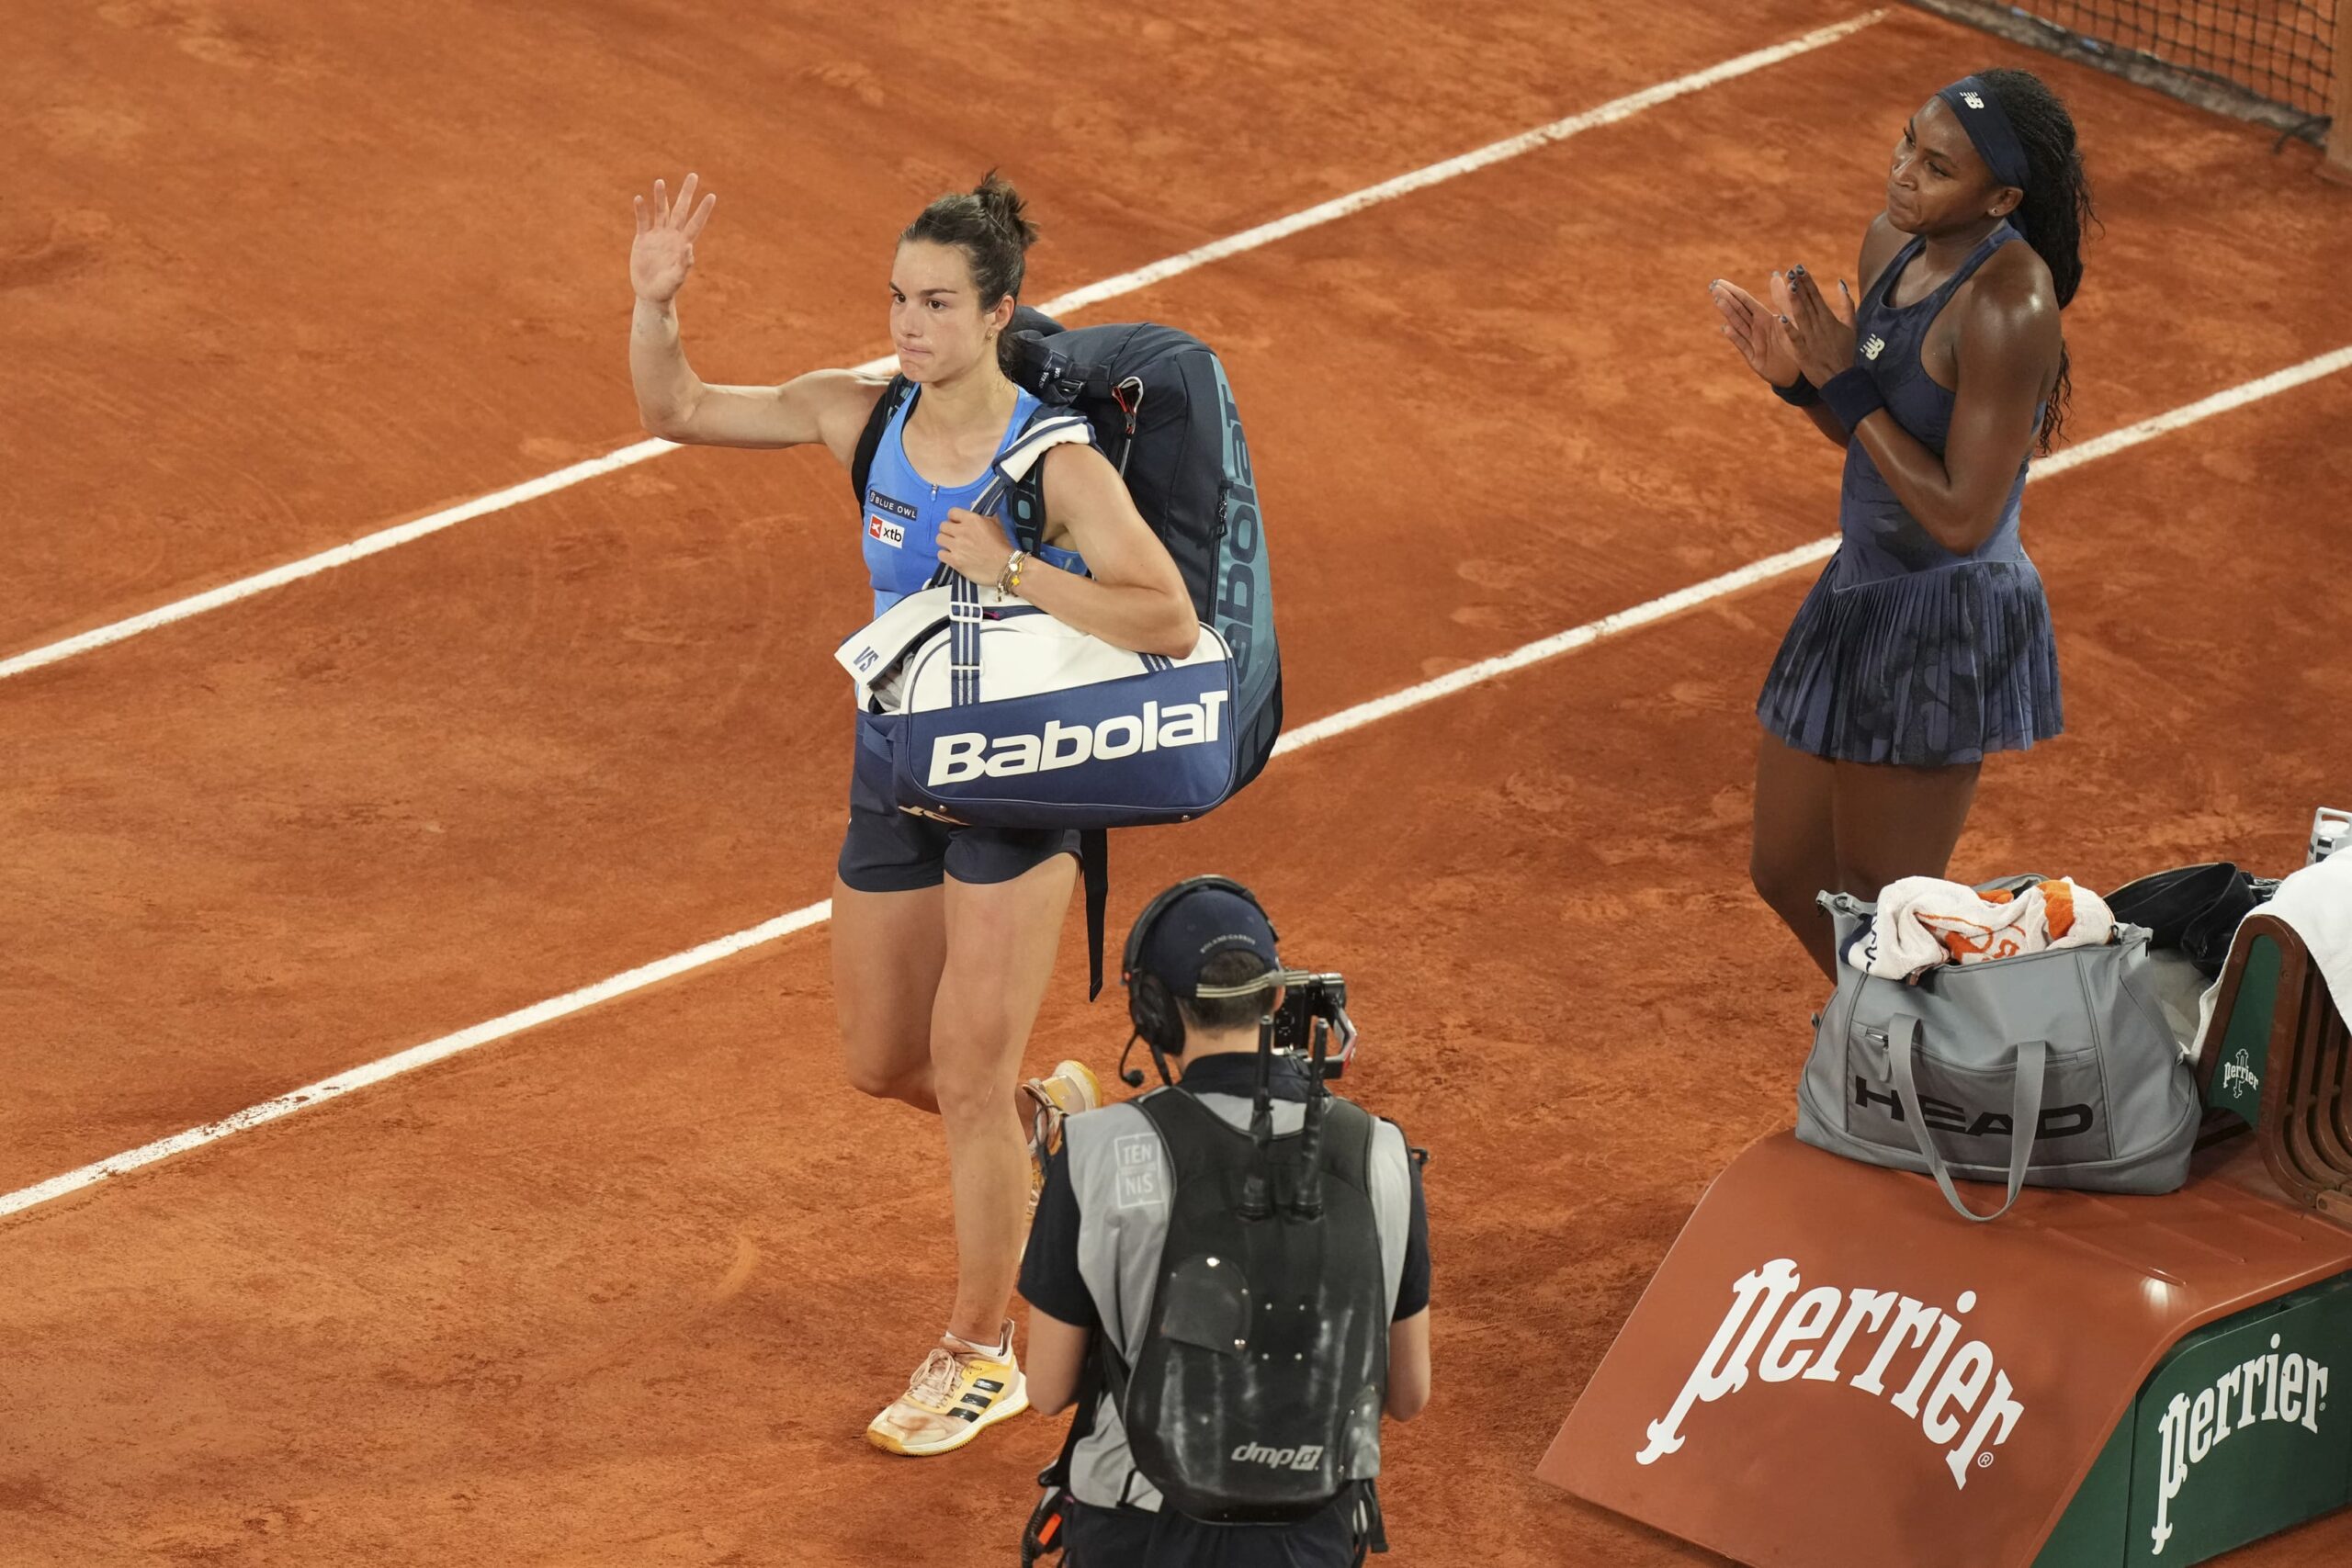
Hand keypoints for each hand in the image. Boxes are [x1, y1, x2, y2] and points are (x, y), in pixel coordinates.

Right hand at [631, 173, 716, 303]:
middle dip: (687, 193)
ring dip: (661, 197)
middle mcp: (672, 235)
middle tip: (693, 175)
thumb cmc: (667, 289)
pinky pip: (642, 221)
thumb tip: (689, 247)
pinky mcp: (643, 239)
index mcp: (683, 243)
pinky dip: (641, 210)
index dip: (703, 210)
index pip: (696, 223)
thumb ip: (684, 264)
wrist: (650, 294)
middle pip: (681, 210)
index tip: (712, 196)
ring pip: (661, 211)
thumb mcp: (677, 278)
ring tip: (660, 182)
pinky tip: (639, 199)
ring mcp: (657, 235)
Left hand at [936, 507, 1014, 588]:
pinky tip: (953, 557)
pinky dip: (945, 555)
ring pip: (939, 539)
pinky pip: (940, 554)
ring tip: (953, 547)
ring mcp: (957, 546)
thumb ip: (983, 513)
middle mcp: (962, 531)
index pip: (952, 512)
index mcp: (972, 520)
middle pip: (943, 526)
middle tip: (955, 537)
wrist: (1006, 567)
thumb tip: (972, 504)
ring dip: (945, 542)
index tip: (957, 524)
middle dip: (948, 531)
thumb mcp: (996, 524)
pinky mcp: (955, 561)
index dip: (954, 518)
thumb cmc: (1002, 546)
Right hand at [1710, 276, 1800, 387]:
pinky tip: (1726, 328)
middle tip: (1713, 287)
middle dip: (1726, 299)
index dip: (1733, 291)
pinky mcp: (1754, 358)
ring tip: (1718, 300)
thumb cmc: (1795, 344)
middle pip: (1739, 311)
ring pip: (1739, 325)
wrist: (1796, 371)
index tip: (1719, 282)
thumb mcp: (1792, 318)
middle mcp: (1756, 329)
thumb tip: (1777, 274)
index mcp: (1765, 319)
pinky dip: (1736, 337)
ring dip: (1729, 313)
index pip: (1746, 302)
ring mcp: (1753, 343)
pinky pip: (1744, 346)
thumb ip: (1782, 299)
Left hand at [1778, 265, 1857, 386]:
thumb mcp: (1851, 325)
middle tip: (1791, 271)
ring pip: (1801, 317)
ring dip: (1795, 302)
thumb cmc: (1845, 351)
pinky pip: (1795, 339)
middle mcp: (1819, 326)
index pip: (1816, 296)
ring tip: (1789, 287)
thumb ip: (1847, 304)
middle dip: (1800, 286)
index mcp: (1828, 318)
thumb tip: (1841, 283)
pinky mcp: (1803, 352)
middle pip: (1807, 303)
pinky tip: (1781, 319)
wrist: (1841, 377)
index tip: (1799, 268)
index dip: (1807, 282)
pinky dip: (1789, 329)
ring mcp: (1811, 338)